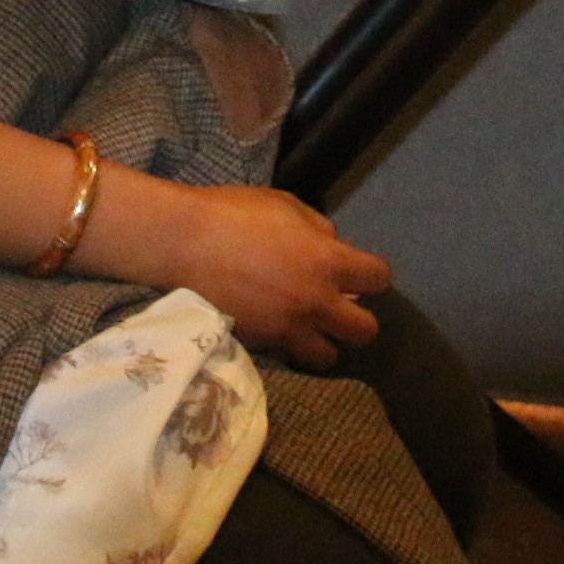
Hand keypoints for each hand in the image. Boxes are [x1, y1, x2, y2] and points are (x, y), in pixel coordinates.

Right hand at [147, 182, 389, 367]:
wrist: (184, 243)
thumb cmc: (236, 213)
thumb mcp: (287, 206)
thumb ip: (319, 230)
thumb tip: (336, 248)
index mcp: (327, 262)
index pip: (379, 278)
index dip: (374, 275)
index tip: (362, 274)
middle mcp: (315, 302)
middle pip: (365, 331)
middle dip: (360, 320)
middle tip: (341, 308)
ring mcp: (287, 328)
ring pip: (328, 357)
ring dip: (325, 342)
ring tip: (311, 327)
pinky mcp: (260, 345)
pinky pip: (289, 357)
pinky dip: (289, 347)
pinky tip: (278, 329)